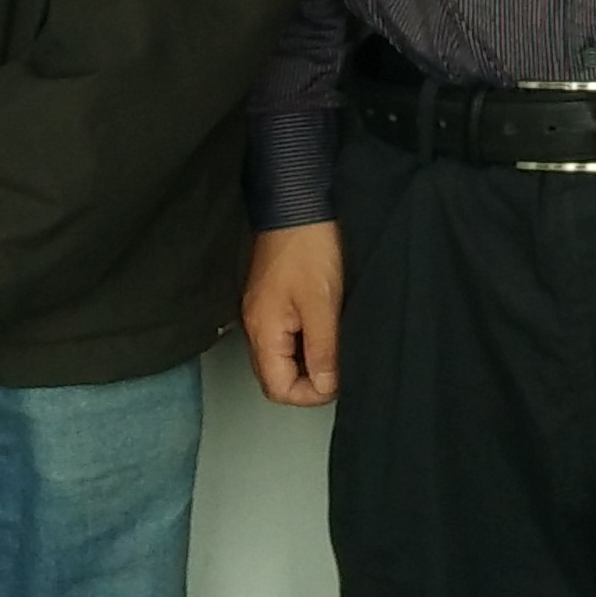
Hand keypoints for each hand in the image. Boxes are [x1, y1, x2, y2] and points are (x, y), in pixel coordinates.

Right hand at [242, 222, 344, 405]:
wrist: (296, 203)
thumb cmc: (308, 246)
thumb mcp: (323, 303)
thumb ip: (323, 349)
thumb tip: (325, 386)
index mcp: (263, 331)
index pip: (278, 388)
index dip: (309, 394)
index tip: (337, 381)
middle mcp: (255, 326)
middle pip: (276, 376)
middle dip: (309, 381)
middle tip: (339, 369)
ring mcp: (261, 312)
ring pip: (281, 357)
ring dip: (308, 361)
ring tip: (336, 348)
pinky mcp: (271, 299)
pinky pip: (284, 336)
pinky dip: (305, 341)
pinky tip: (325, 329)